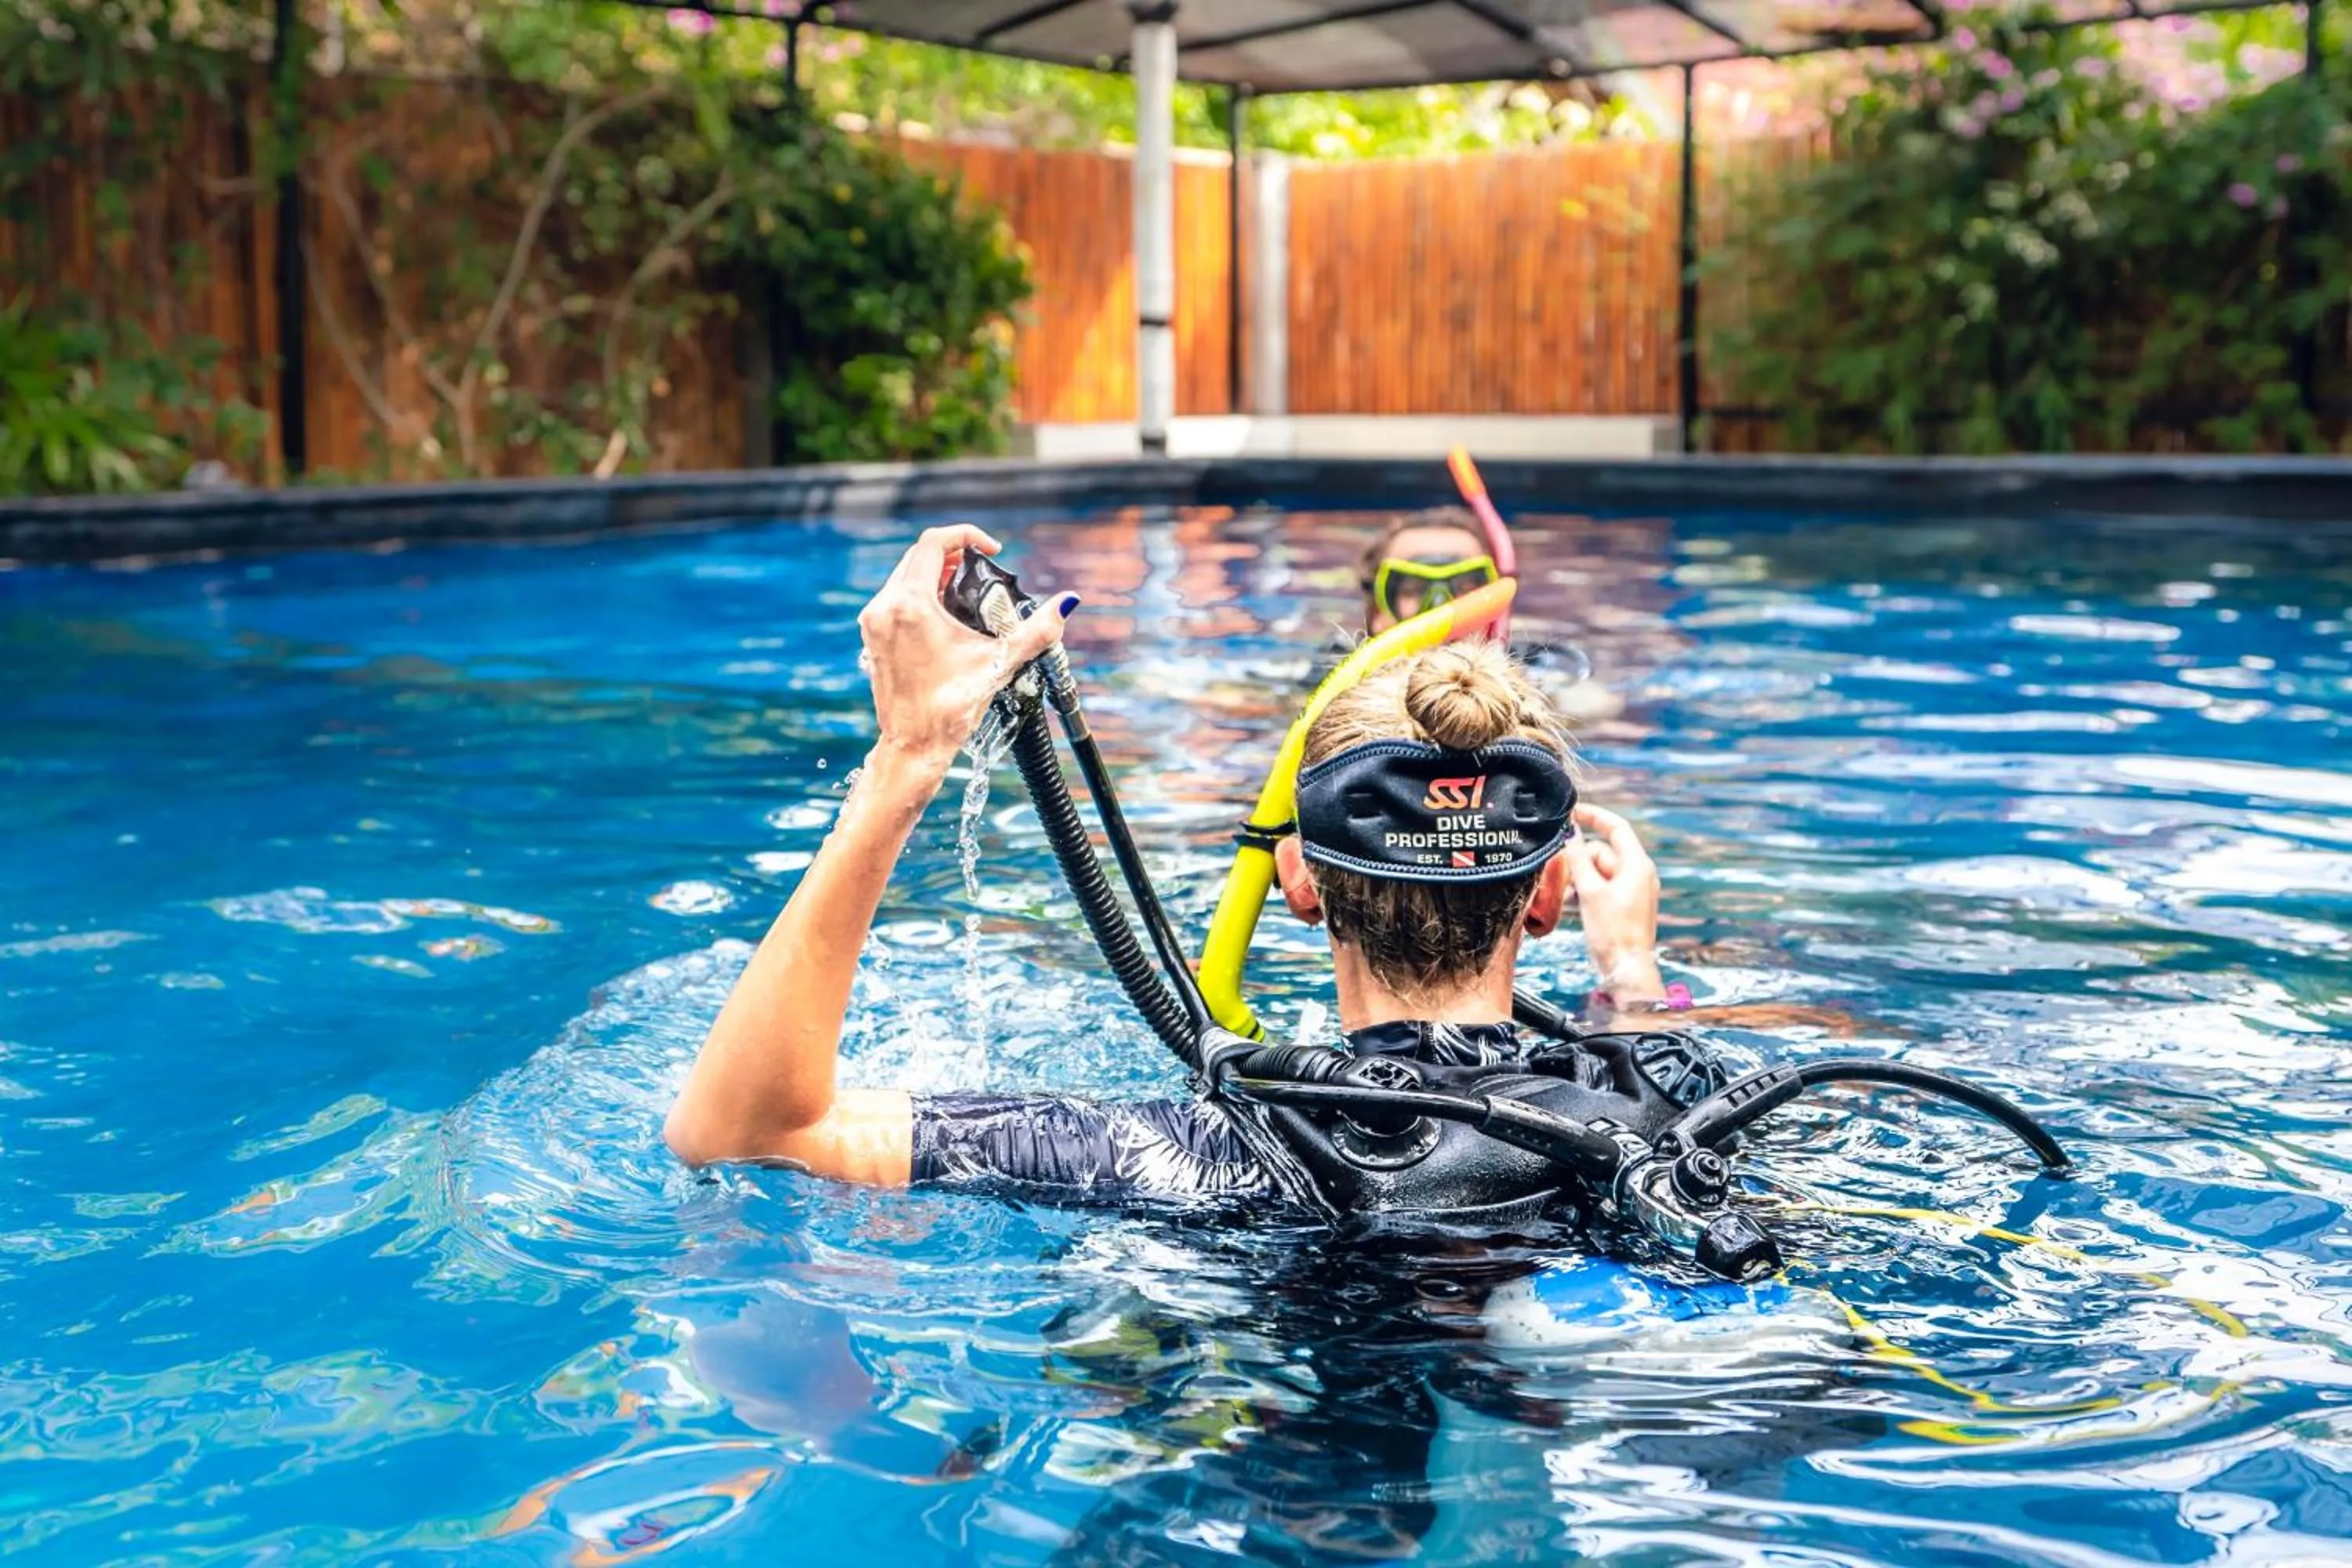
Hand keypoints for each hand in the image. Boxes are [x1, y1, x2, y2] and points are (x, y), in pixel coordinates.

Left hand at [856, 526, 1072, 768]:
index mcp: (910, 605)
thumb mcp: (998, 663)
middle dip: (953, 555)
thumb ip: (1036, 631)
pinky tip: (945, 614)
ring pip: (904, 576)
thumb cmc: (950, 709)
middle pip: (918, 556)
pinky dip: (920, 595)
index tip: (992, 552)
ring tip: (966, 591)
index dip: (966, 536)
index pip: (933, 543)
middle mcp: (884, 607)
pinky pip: (895, 598)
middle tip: (982, 571)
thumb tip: (1068, 603)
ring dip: (936, 574)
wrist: (914, 747)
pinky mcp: (872, 637)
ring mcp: (873, 623)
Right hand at [1564, 802, 1665, 1002]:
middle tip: (1561, 876)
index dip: (1593, 816)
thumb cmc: (1612, 933)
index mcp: (1637, 865)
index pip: (1616, 827)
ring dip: (1580, 878)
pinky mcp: (1626, 905)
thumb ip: (1578, 858)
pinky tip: (1572, 904)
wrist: (1626, 970)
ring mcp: (1634, 890)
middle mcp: (1639, 874)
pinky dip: (1587, 890)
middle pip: (1603, 852)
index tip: (1571, 812)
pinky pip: (1603, 887)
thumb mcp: (1590, 892)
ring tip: (1566, 896)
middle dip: (1580, 860)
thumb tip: (1569, 832)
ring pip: (1600, 871)